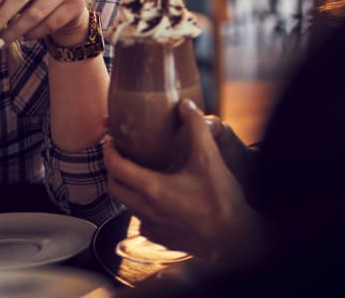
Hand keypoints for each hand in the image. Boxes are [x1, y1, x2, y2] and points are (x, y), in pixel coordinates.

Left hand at [104, 98, 262, 261]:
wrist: (236, 238)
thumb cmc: (221, 199)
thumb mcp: (209, 158)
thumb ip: (196, 128)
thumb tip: (185, 105)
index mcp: (151, 188)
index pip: (114, 167)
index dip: (109, 151)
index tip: (112, 141)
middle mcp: (146, 210)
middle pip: (114, 187)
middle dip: (113, 169)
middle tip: (122, 155)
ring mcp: (152, 227)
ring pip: (127, 205)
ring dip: (127, 189)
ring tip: (139, 174)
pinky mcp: (162, 239)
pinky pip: (141, 222)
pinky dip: (141, 208)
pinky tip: (156, 200)